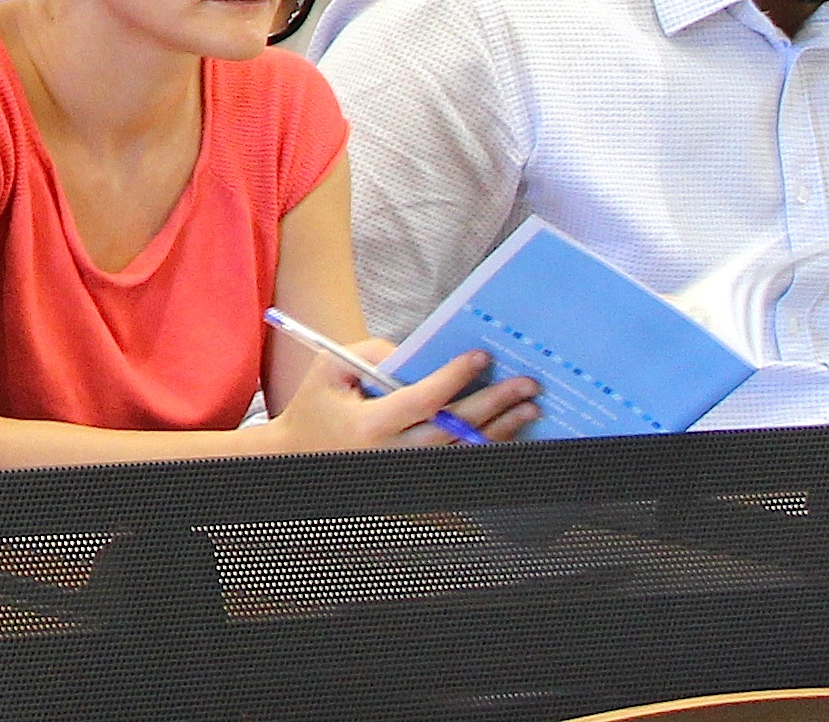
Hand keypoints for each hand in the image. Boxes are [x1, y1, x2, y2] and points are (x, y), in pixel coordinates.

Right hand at [274, 341, 538, 451]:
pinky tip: (508, 430)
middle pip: (454, 428)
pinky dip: (487, 446)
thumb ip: (372, 353)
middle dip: (493, 404)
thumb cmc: (316, 406)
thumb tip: (417, 353)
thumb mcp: (330, 368)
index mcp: (370, 424)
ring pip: (464, 449)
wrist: (298, 455)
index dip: (454, 377)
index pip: (422, 400)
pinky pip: (458, 461)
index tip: (480, 356)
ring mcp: (407, 468)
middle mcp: (393, 451)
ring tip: (529, 407)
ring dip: (500, 428)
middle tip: (525, 384)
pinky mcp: (415, 474)